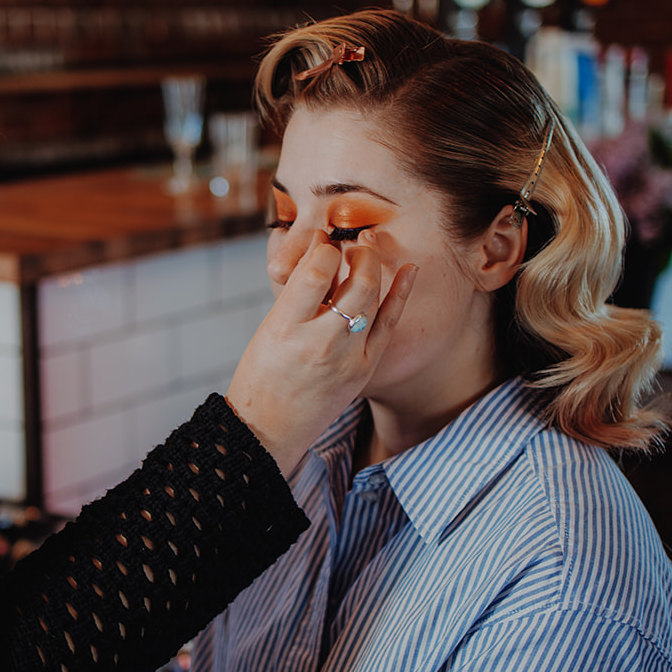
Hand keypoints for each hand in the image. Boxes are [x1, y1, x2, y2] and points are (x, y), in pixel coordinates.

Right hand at [226, 231, 415, 474]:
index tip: (322, 241)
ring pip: (374, 298)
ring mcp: (348, 358)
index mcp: (286, 328)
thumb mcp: (268, 328)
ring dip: (374, 266)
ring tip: (367, 251)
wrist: (270, 430)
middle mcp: (320, 342)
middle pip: (356, 281)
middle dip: (360, 252)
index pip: (316, 271)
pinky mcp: (364, 370)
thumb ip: (296, 292)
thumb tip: (321, 248)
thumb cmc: (261, 375)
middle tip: (352, 243)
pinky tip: (410, 271)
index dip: (324, 247)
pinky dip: (401, 295)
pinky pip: (388, 325)